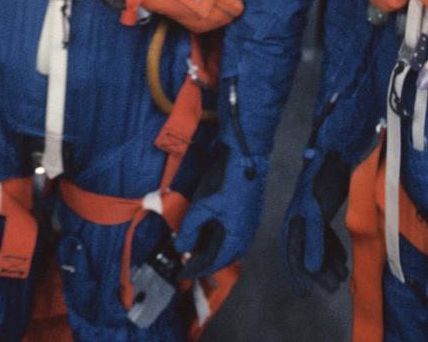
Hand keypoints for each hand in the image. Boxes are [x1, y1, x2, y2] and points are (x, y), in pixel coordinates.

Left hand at [174, 142, 266, 275]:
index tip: (182, 274)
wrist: (246, 153)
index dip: (197, 269)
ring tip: (191, 243)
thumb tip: (181, 247)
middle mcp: (245, 233)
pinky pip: (229, 230)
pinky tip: (204, 226)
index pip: (214, 263)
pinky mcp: (245, 209)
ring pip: (226, 242)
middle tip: (185, 259)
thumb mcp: (204, 205)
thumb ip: (191, 228)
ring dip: (209, 245)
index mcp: (237, 237)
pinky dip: (215, 233)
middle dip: (203, 259)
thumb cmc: (228, 180)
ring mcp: (247, 221)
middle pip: (222, 255)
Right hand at [283, 148, 350, 295]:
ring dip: (329, 261)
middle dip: (319, 272)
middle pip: (307, 251)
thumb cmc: (324, 175)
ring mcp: (312, 212)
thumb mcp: (317, 208)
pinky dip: (334, 248)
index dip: (298, 274)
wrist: (335, 148)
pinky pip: (326, 235)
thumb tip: (310, 269)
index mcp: (295, 218)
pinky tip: (343, 259)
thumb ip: (315, 238)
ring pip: (318, 244)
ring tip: (343, 276)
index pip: (293, 253)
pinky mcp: (323, 207)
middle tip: (333, 287)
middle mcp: (301, 217)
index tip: (305, 293)